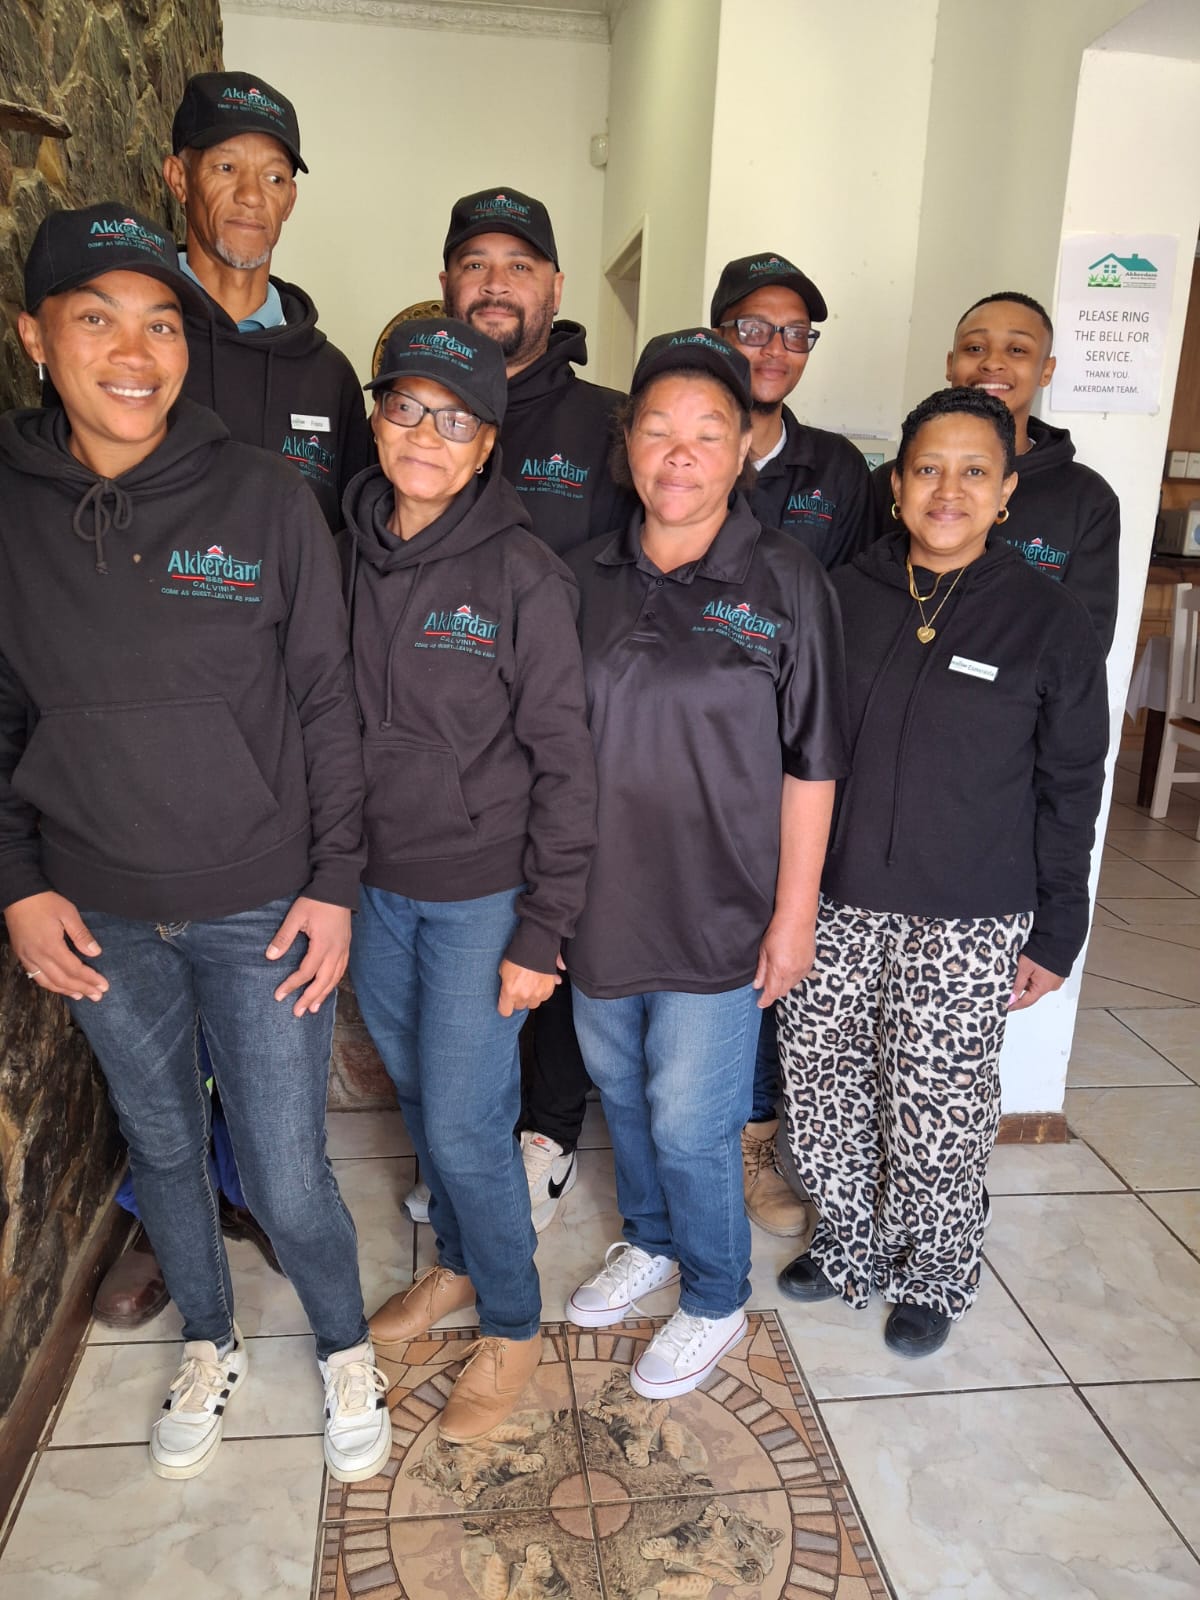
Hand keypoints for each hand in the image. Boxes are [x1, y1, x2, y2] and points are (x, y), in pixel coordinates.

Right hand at [4, 892, 107, 1001]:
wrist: (18, 895)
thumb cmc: (45, 902)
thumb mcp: (68, 913)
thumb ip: (81, 935)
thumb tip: (95, 953)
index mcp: (50, 946)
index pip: (74, 969)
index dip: (90, 979)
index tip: (104, 986)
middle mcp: (37, 956)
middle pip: (62, 980)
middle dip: (82, 989)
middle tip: (97, 996)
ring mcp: (27, 957)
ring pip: (47, 982)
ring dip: (66, 990)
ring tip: (81, 996)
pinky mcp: (22, 956)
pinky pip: (36, 976)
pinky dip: (50, 985)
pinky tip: (59, 987)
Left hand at [266, 896, 351, 1016]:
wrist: (338, 887)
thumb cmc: (316, 900)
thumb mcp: (296, 916)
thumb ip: (284, 937)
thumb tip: (270, 956)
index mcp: (323, 945)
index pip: (306, 972)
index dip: (292, 985)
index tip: (279, 995)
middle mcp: (336, 951)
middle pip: (323, 981)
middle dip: (309, 998)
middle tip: (297, 1012)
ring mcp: (344, 949)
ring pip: (334, 978)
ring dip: (323, 994)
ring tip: (312, 1008)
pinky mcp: (346, 946)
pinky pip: (341, 970)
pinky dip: (333, 983)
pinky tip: (327, 988)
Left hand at [497, 954, 561, 1016]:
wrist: (536, 945)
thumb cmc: (518, 955)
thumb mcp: (503, 970)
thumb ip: (504, 985)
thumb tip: (506, 993)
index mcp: (510, 991)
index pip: (505, 1011)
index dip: (504, 1006)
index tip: (505, 1002)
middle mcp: (524, 995)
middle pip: (519, 1007)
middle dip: (518, 999)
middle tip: (518, 987)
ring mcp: (537, 994)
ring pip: (532, 1004)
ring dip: (530, 997)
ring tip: (529, 984)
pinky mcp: (548, 990)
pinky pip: (543, 998)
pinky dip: (541, 992)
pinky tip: (538, 982)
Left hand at [753, 915, 815, 1007]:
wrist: (797, 917)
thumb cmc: (778, 930)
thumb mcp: (763, 950)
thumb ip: (761, 970)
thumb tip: (757, 985)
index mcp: (779, 969)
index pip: (771, 993)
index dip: (765, 1000)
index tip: (759, 1003)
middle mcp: (793, 972)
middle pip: (782, 992)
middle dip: (773, 993)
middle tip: (764, 990)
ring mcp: (803, 968)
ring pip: (791, 985)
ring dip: (782, 986)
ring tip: (775, 977)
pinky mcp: (809, 964)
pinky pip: (799, 978)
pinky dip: (792, 978)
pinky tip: (786, 970)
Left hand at [1007, 954, 1064, 1011]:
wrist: (1058, 939)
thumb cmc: (1042, 952)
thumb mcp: (1024, 968)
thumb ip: (1017, 984)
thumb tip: (1012, 998)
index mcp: (1043, 987)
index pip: (1026, 1002)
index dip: (1015, 1005)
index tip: (1007, 1007)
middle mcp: (1051, 986)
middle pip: (1031, 991)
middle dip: (1022, 985)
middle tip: (1014, 974)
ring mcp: (1056, 980)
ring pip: (1037, 984)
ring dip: (1029, 978)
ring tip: (1026, 965)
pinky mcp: (1057, 974)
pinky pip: (1044, 978)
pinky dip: (1037, 974)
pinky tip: (1033, 965)